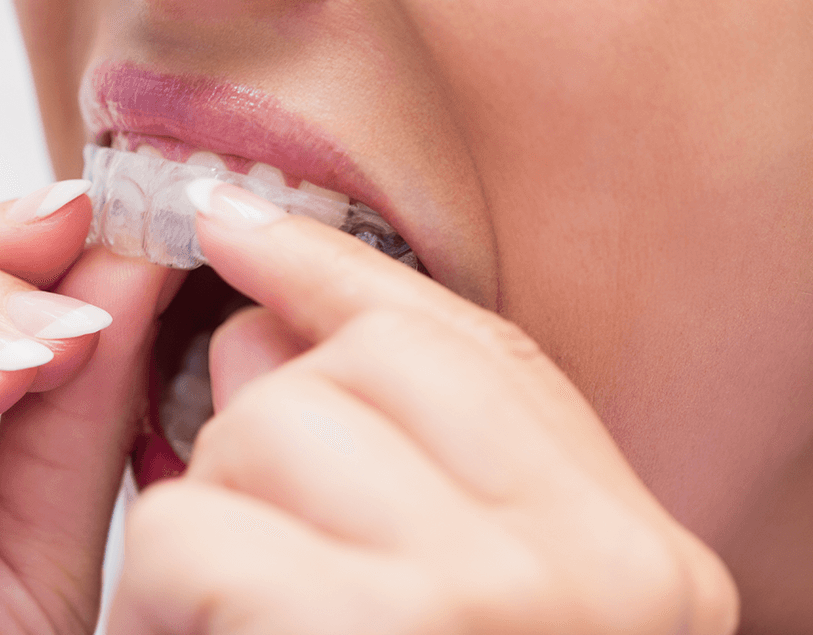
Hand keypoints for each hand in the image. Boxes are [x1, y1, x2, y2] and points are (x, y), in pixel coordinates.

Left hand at [109, 183, 738, 634]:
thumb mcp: (468, 608)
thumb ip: (396, 474)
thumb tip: (252, 331)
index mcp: (653, 567)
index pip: (483, 351)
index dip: (338, 271)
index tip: (231, 220)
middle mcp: (609, 572)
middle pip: (364, 368)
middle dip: (261, 431)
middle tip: (239, 551)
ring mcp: (497, 600)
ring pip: (265, 429)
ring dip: (201, 526)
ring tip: (223, 625)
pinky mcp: (372, 633)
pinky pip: (189, 530)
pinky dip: (159, 595)